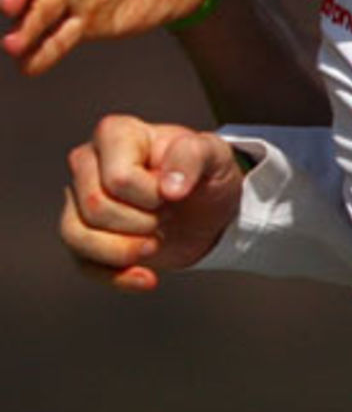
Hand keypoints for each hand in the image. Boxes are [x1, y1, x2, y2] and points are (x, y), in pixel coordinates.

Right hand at [60, 115, 244, 290]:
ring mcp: (79, 199)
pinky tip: (148, 278)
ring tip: (158, 242)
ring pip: (77, 236)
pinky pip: (82, 263)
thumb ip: (194, 158)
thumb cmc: (207, 172)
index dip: (151, 197)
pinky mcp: (84, 234)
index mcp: (116, 133)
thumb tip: (169, 188)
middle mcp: (88, 162)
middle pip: (96, 207)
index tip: (176, 192)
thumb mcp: (215, 156)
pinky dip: (117, 277)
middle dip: (143, 223)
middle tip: (169, 214)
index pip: (118, 179)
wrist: (209, 208)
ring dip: (126, 251)